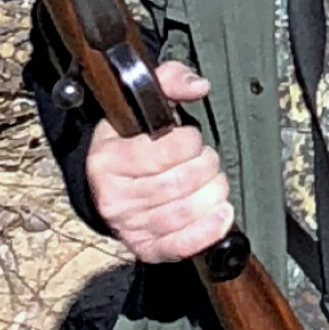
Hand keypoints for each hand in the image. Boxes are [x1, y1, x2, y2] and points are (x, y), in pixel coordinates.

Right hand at [85, 59, 235, 265]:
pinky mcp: (145, 248)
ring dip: (213, 194)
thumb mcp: (142, 102)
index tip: (190, 138)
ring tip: (213, 182)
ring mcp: (129, 226)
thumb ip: (169, 80)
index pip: (162, 151)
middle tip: (205, 159)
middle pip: (180, 183)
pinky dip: (209, 229)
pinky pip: (182, 245)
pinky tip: (221, 213)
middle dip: (206, 166)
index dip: (188, 141)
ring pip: (185, 212)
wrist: (108, 183)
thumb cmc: (131, 141)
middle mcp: (113, 197)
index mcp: (107, 159)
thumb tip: (197, 86)